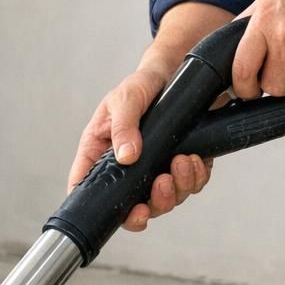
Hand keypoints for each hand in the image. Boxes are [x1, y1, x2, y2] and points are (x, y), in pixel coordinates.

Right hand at [70, 66, 212, 232]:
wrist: (174, 71)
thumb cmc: (141, 84)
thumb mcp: (126, 98)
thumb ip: (123, 126)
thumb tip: (126, 157)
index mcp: (101, 153)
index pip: (90, 189)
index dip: (102, 210)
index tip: (129, 213)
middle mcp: (126, 167)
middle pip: (133, 206)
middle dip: (152, 204)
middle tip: (163, 184)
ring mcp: (154, 169)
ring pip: (164, 200)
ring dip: (176, 189)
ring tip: (182, 161)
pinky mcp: (179, 166)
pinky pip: (188, 185)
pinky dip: (194, 177)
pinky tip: (195, 159)